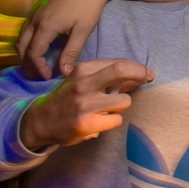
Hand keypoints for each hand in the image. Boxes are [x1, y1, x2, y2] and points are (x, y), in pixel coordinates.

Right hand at [17, 0, 114, 79]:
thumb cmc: (89, 6)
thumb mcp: (82, 31)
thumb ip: (71, 52)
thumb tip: (63, 72)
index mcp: (45, 26)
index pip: (33, 53)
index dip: (38, 67)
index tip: (48, 77)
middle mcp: (36, 20)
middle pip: (21, 46)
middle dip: (27, 63)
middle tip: (37, 76)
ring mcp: (36, 13)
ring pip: (21, 37)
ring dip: (25, 53)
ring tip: (37, 65)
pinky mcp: (40, 10)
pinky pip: (26, 29)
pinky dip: (27, 42)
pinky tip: (39, 48)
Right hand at [20, 58, 153, 149]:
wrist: (41, 121)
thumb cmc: (68, 98)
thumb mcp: (82, 79)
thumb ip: (107, 75)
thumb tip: (139, 74)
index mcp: (83, 70)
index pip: (119, 63)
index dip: (137, 67)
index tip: (146, 73)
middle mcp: (83, 84)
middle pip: (121, 71)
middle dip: (140, 74)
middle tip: (148, 78)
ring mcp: (85, 104)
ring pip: (124, 100)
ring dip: (120, 105)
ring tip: (107, 108)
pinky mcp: (86, 124)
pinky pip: (116, 120)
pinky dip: (112, 121)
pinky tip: (100, 121)